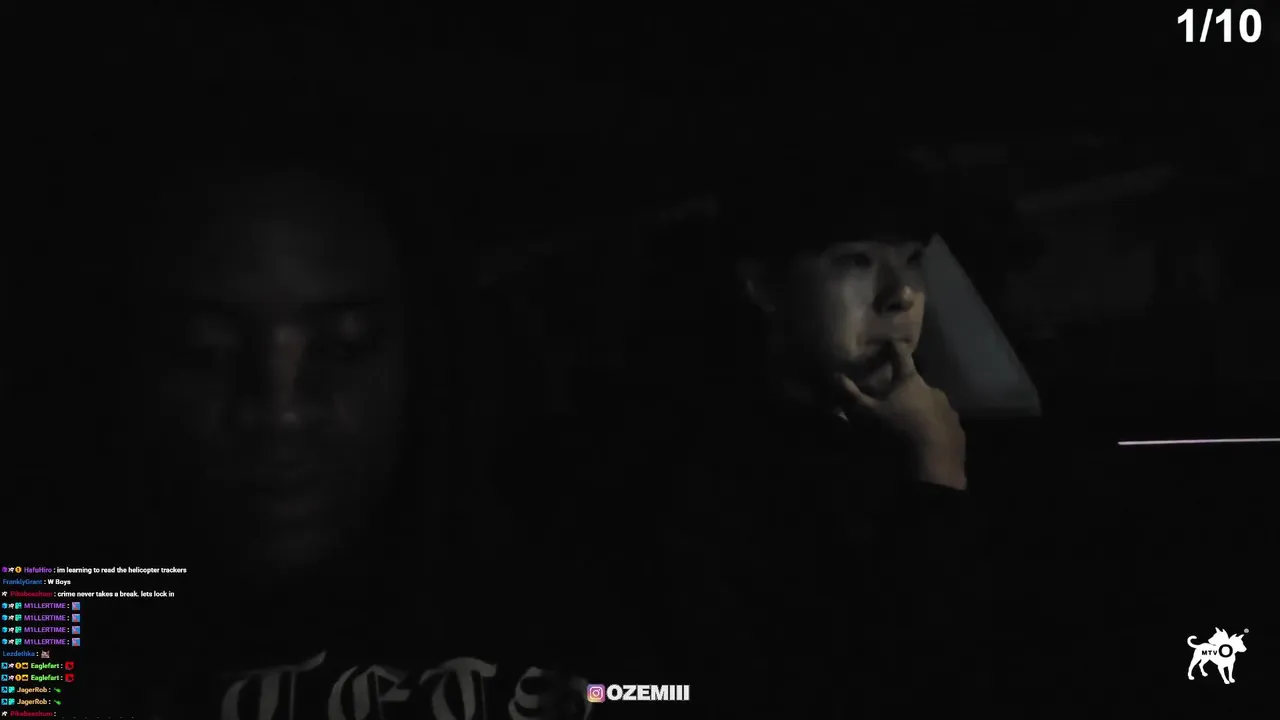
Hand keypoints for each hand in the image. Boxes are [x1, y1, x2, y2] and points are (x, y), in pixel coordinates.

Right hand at [835, 342, 966, 490]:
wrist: (935, 463)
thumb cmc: (898, 432)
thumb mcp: (867, 414)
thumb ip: (851, 395)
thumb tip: (835, 375)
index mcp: (911, 381)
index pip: (900, 356)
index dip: (893, 347)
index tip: (889, 341)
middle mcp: (932, 389)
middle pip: (915, 383)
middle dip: (903, 389)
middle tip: (890, 400)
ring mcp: (948, 409)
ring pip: (929, 403)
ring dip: (918, 409)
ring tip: (907, 424)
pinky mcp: (956, 428)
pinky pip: (941, 423)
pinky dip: (931, 426)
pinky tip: (924, 440)